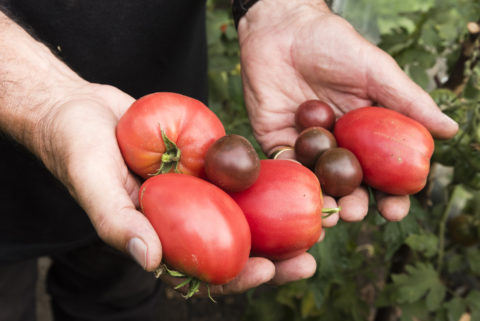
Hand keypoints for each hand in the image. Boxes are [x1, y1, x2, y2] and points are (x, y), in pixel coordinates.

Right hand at [36, 83, 286, 293]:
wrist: (79, 109)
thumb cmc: (77, 150)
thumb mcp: (93, 185)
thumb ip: (119, 224)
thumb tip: (150, 261)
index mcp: (159, 238)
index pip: (201, 270)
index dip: (236, 277)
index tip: (268, 270)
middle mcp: (183, 218)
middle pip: (233, 246)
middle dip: (273, 256)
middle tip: (310, 258)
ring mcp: (195, 190)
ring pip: (243, 212)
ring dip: (279, 220)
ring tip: (317, 222)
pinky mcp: (202, 162)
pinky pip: (236, 173)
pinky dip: (264, 179)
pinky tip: (295, 177)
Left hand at [238, 0, 457, 224]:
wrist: (285, 28)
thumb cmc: (335, 45)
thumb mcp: (376, 71)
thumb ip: (407, 101)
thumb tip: (449, 130)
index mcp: (365, 133)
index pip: (381, 171)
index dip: (390, 194)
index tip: (395, 209)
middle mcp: (337, 144)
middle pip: (348, 184)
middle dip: (354, 203)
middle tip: (355, 213)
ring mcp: (306, 145)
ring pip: (316, 181)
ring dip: (322, 199)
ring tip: (328, 213)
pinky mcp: (276, 139)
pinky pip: (284, 163)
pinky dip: (291, 177)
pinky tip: (299, 187)